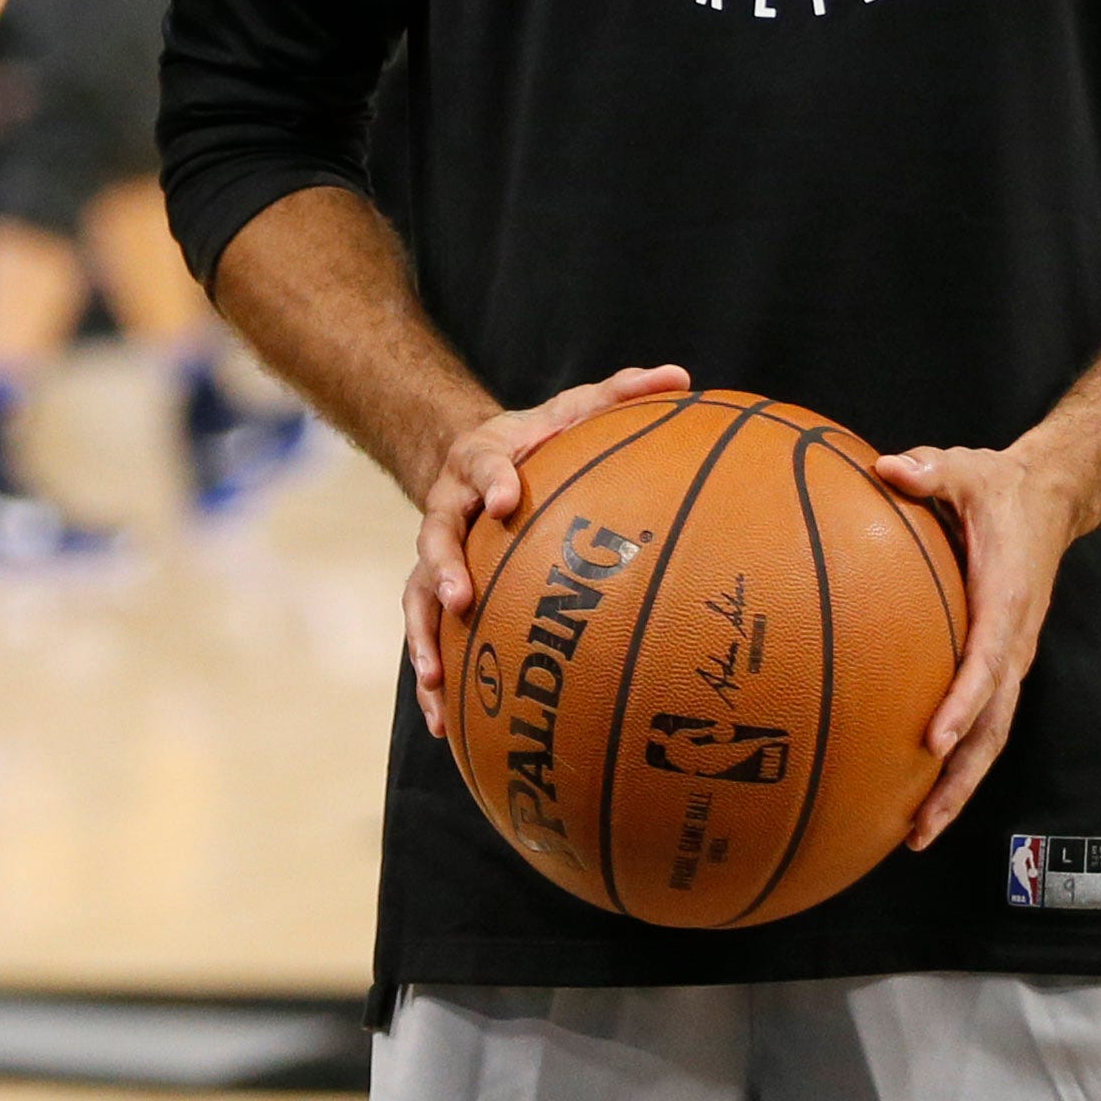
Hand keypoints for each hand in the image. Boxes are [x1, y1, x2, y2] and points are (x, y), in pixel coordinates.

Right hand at [402, 363, 689, 739]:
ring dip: (425, 636)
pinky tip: (445, 726)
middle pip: (434, 537)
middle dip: (441, 568)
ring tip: (435, 678)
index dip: (493, 478)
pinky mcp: (435, 595)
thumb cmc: (540, 439)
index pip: (483, 465)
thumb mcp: (574, 408)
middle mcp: (449, 508)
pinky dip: (434, 681)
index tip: (508, 497)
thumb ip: (621, 393)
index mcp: (480, 461)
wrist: (472, 458)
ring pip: (417, 597)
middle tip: (458, 598)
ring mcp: (436, 555)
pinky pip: (429, 638)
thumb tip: (682, 375)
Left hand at [868, 439, 1091, 848]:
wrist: (1050, 495)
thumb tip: (886, 467)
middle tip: (918, 827)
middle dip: (959, 780)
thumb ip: (928, 469)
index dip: (962, 704)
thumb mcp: (966, 468)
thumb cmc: (998, 486)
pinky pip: (980, 719)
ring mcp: (1009, 657)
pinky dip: (956, 760)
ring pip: (990, 736)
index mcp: (1007, 601)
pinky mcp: (1000, 662)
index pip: (986, 663)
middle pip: (993, 726)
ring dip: (958, 786)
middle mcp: (1014, 641)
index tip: (933, 741)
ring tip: (915, 833)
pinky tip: (917, 787)